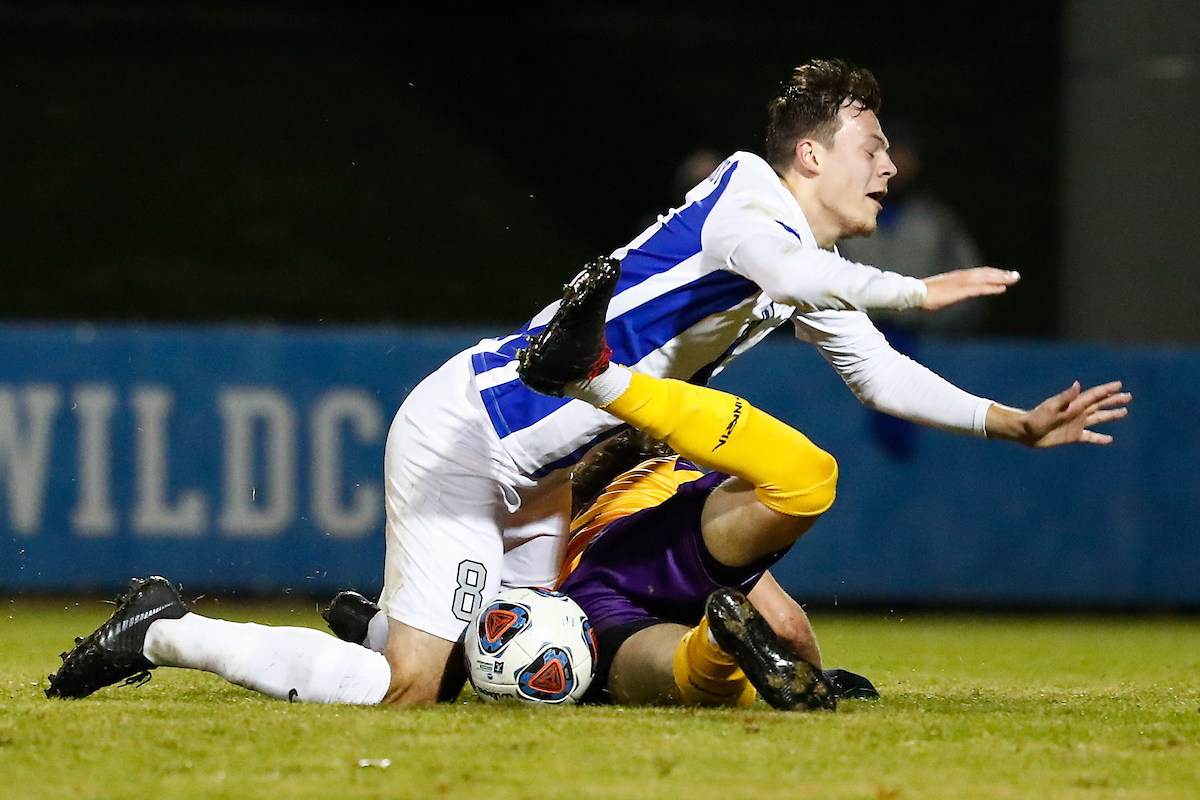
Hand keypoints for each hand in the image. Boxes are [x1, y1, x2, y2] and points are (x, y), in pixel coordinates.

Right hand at [922, 268, 1019, 310]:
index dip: (992, 273)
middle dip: (1001, 274)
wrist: (915, 293)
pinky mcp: (961, 290)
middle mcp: (962, 276)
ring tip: (1014, 279)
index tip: (1002, 275)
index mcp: (957, 277)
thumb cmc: (922, 294)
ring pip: (986, 278)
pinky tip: (1002, 289)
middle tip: (1015, 275)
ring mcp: (962, 283)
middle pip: (986, 273)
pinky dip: (992, 287)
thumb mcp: (939, 291)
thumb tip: (949, 295)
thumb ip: (948, 291)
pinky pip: (981, 288)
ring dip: (1001, 278)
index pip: (979, 273)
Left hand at [989, 381, 1130, 446]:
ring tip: (1124, 411)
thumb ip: (1065, 397)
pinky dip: (1100, 438)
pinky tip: (1109, 439)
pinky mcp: (1073, 436)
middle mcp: (1078, 413)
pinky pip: (1090, 437)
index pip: (1094, 395)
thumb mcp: (1051, 407)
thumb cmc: (1036, 418)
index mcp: (1074, 404)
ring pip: (1098, 418)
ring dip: (1111, 415)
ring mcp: (1076, 424)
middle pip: (1100, 405)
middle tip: (1128, 396)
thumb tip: (1078, 385)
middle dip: (1113, 400)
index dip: (1107, 390)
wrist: (1026, 432)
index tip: (1119, 384)